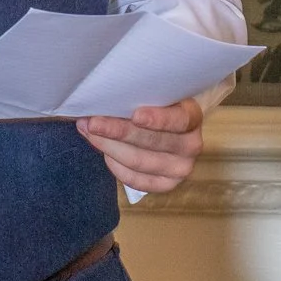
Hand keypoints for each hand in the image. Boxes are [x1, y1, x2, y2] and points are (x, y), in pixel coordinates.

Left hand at [75, 99, 203, 192]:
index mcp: (192, 117)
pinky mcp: (166, 185)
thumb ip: (134, 97)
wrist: (170, 129)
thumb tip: (100, 100)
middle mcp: (191, 145)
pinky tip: (104, 153)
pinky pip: (136, 180)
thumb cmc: (157, 106)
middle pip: (151, 142)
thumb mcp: (154, 96)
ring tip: (88, 133)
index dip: (157, 119)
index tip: (136, 115)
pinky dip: (116, 166)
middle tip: (91, 122)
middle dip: (117, 131)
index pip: (178, 120)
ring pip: (138, 161)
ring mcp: (180, 168)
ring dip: (109, 147)